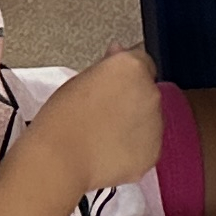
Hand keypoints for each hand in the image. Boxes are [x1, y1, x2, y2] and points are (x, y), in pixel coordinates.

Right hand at [25, 45, 164, 201]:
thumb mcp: (77, 81)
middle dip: (129, 99)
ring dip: (134, 123)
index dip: (124, 74)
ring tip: (102, 136)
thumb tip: (116, 55)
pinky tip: (108, 151)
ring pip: (149, 119)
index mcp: (131, 68)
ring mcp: (155, 124)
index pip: (140, 60)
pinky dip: (133, 148)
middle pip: (145, 91)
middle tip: (101, 113)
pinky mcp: (153, 152)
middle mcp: (150, 93)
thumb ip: (106, 67)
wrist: (60, 161)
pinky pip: (147, 146)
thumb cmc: (61, 120)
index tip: (112, 83)